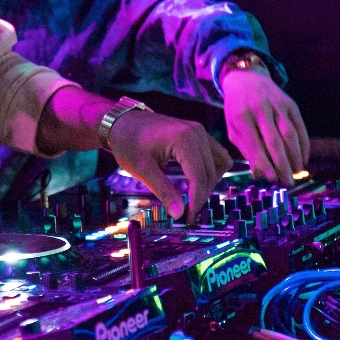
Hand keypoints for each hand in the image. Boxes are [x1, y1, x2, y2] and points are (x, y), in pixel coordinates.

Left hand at [108, 110, 232, 221]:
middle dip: (201, 195)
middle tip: (186, 212)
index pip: (199, 177)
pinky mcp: (198, 134)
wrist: (122, 122)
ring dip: (208, 183)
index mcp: (184, 139)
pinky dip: (210, 170)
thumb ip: (163, 191)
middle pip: (210, 173)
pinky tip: (194, 181)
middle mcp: (197, 132)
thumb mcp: (142, 169)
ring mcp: (199, 131)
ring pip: (217, 165)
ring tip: (191, 196)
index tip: (188, 218)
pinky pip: (215, 155)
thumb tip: (179, 214)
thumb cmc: (128, 142)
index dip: (196, 201)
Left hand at [221, 70, 309, 182]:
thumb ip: (246, 150)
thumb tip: (259, 174)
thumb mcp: (234, 128)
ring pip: (290, 134)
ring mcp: (277, 104)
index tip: (272, 179)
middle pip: (275, 140)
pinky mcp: (290, 103)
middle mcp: (260, 108)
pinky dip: (303, 144)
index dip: (265, 163)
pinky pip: (300, 126)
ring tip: (296, 172)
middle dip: (283, 164)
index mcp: (241, 116)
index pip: (255, 144)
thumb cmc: (238, 109)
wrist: (247, 78)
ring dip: (295, 156)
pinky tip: (303, 158)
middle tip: (288, 182)